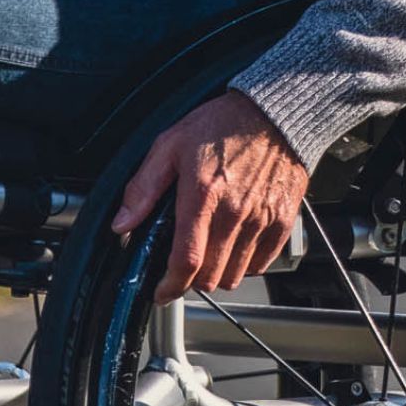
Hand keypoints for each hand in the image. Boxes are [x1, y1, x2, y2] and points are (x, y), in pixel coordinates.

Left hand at [112, 90, 308, 303]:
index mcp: (203, 194)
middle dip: (191, 281)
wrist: (273, 112)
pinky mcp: (282, 220)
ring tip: (209, 255)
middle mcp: (234, 212)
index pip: (186, 260)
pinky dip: (246, 265)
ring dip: (217, 274)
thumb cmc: (223, 124)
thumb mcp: (170, 145)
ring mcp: (261, 219)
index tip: (162, 292)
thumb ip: (143, 187)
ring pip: (236, 275)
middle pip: (211, 276)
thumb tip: (122, 223)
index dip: (170, 286)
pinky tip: (235, 246)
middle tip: (183, 268)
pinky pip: (263, 263)